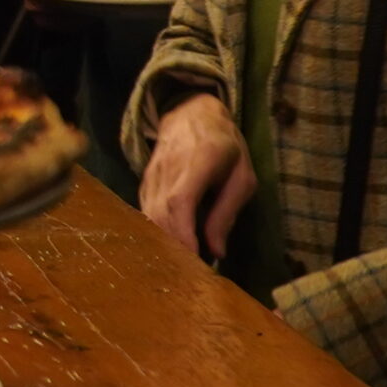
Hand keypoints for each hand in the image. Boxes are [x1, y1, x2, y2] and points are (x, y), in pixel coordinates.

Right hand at [138, 92, 255, 264]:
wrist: (192, 113)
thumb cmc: (226, 146)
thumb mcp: (242, 177)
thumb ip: (227, 213)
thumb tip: (217, 252)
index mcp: (200, 160)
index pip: (181, 200)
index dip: (182, 233)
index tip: (193, 260)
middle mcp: (169, 166)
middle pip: (160, 212)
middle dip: (174, 245)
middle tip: (192, 273)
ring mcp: (152, 172)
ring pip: (148, 214)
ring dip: (163, 241)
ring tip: (182, 263)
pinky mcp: (144, 180)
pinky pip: (144, 211)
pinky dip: (155, 231)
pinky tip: (169, 246)